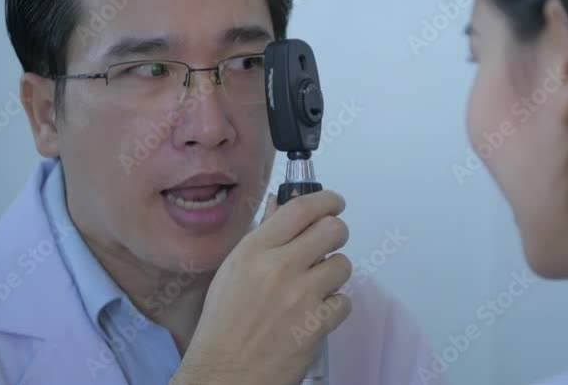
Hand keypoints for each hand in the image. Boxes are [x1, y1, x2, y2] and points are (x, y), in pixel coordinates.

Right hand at [170, 190, 352, 384]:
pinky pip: (344, 301)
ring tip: (313, 289)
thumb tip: (280, 202)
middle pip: (333, 230)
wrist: (223, 374)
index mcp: (254, 250)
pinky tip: (313, 315)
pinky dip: (333, 308)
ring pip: (343, 265)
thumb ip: (262, 235)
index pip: (301, 208)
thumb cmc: (223, 324)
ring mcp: (301, 295)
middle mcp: (279, 267)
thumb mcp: (233, 271)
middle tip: (328, 246)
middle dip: (336, 234)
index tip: (335, 203)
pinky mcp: (317, 324)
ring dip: (333, 275)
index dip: (326, 200)